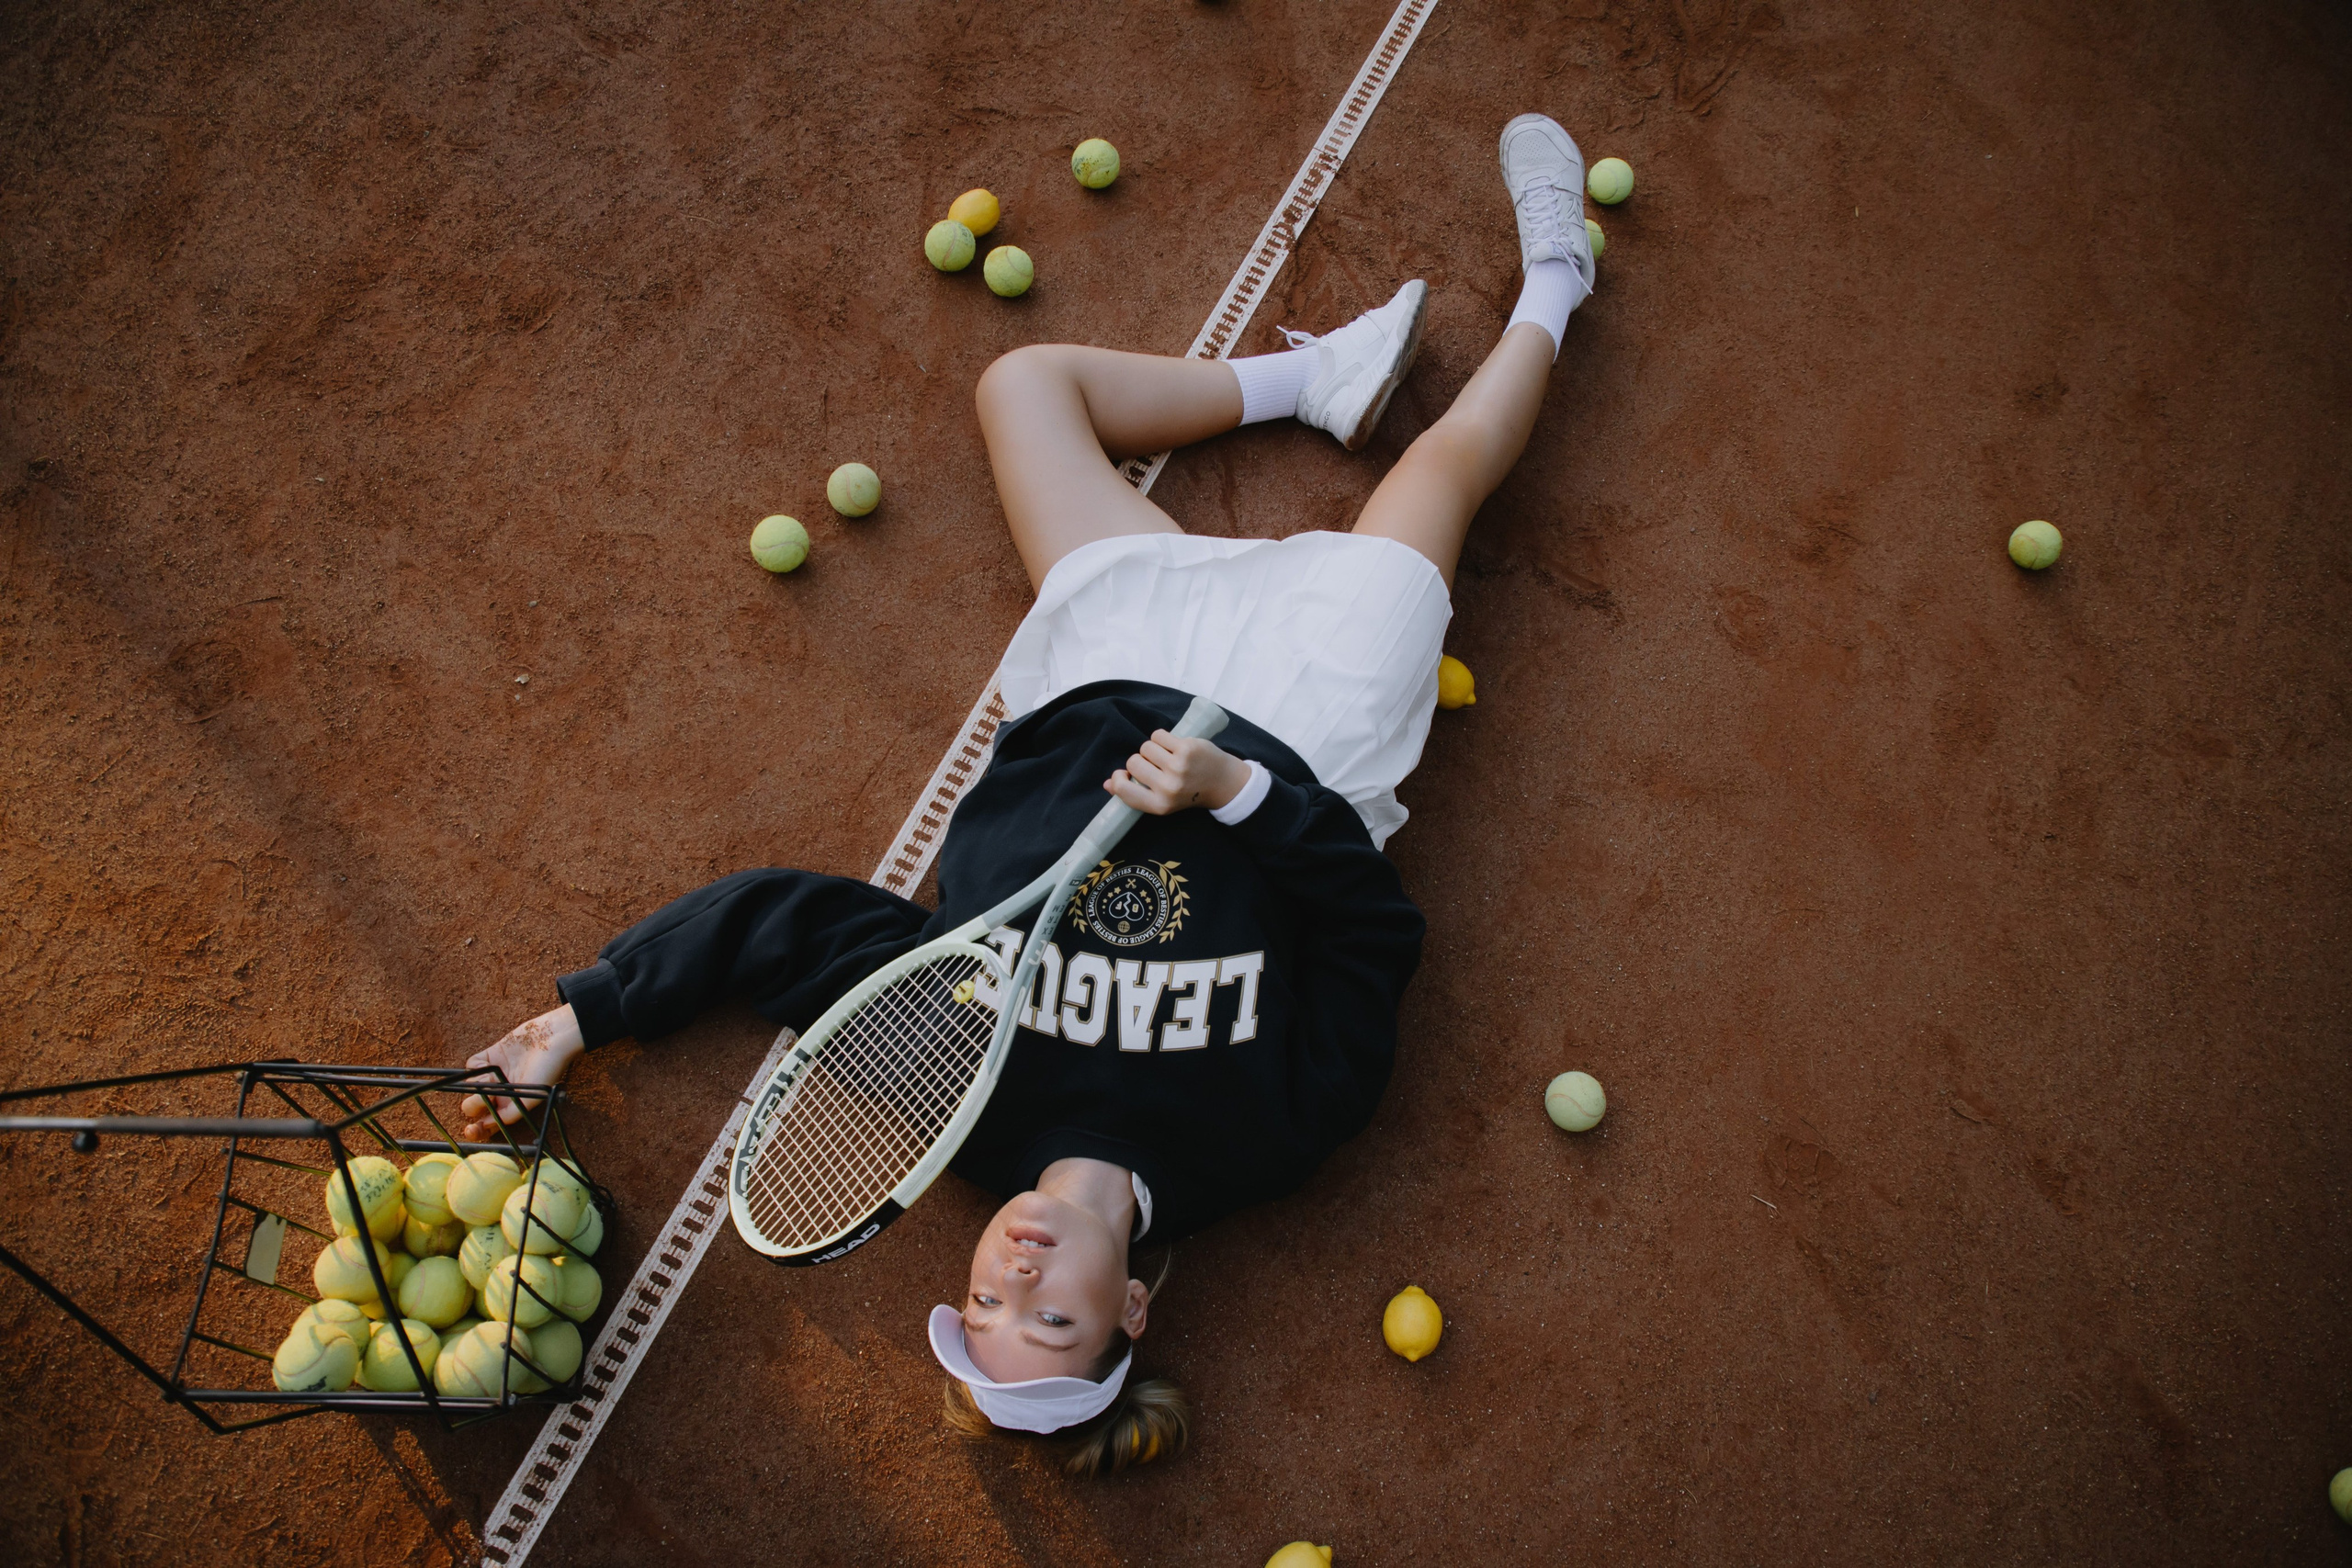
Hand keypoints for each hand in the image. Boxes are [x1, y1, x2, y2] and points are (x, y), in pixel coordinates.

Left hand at [458, 1005, 585, 1140]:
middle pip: (473, 1106)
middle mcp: (499, 1093)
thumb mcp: (531, 1098)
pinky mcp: (488, 1058)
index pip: (487, 1124)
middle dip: (476, 1103)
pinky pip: (471, 1066)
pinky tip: (491, 1064)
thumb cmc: (547, 1070)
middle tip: (492, 1094)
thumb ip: (509, 1115)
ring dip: (480, 1083)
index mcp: (510, 1106)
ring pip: (469, 1086)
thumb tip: (484, 1124)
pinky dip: (477, 1066)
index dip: (476, 1130)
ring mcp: (492, 1075)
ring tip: (498, 1077)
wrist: (551, 1038)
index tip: (470, 1130)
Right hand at [1105, 731, 1251, 815]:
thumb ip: (1134, 794)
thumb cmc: (1187, 791)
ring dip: (1153, 748)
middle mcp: (1168, 788)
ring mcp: (1178, 767)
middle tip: (1157, 765)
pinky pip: (1158, 735)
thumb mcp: (1162, 800)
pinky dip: (1163, 738)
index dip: (1118, 778)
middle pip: (1133, 762)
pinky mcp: (1186, 749)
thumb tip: (1107, 784)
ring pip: (1146, 747)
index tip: (1125, 775)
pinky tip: (1174, 746)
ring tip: (1167, 756)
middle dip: (1141, 760)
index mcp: (1159, 805)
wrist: (1223, 783)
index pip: (1123, 789)